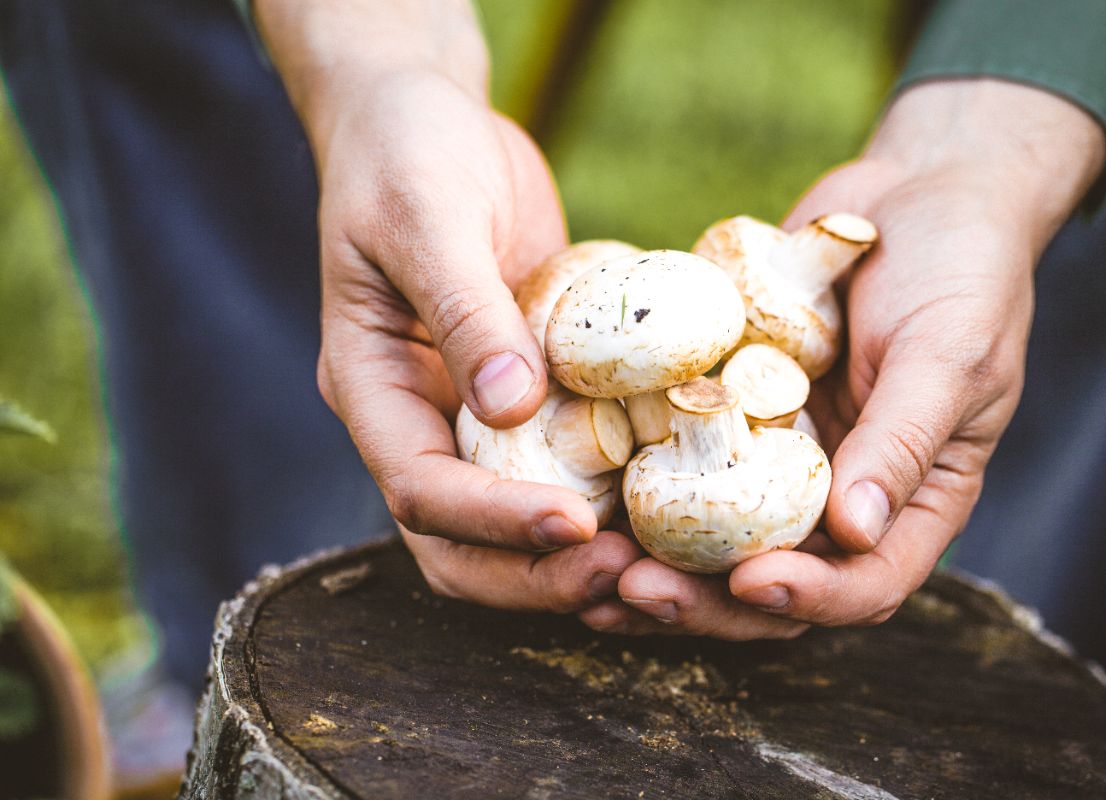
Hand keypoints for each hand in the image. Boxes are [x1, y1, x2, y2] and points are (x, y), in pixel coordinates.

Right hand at [256, 0, 644, 609]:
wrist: (427, 120)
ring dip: (577, 557)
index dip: (492, 522)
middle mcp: (419, 419)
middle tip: (626, 576)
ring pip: (514, 522)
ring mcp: (473, 414)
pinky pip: (565, 463)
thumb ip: (463, 309)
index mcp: (372, 388)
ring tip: (658, 564)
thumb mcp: (427, 218)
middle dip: (536, 574)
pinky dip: (609, 495)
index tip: (575, 525)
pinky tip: (672, 497)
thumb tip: (510, 407)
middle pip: (460, 544)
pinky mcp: (530, 394)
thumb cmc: (407, 155)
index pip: (417, 490)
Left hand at [581, 79, 1105, 637]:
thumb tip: (853, 533)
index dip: (810, 599)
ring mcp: (783, 459)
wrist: (914, 192)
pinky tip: (582, 497)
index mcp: (912, 501)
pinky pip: (685, 464)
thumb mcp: (947, 354)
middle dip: (707, 601)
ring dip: (658, 562)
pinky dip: (639, 489)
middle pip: (774, 580)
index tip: (750, 581)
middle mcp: (842, 495)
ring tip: (591, 568)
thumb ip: (902, 440)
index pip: (867, 583)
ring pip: (716, 539)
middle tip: (636, 590)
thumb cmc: (960, 270)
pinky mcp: (735, 417)